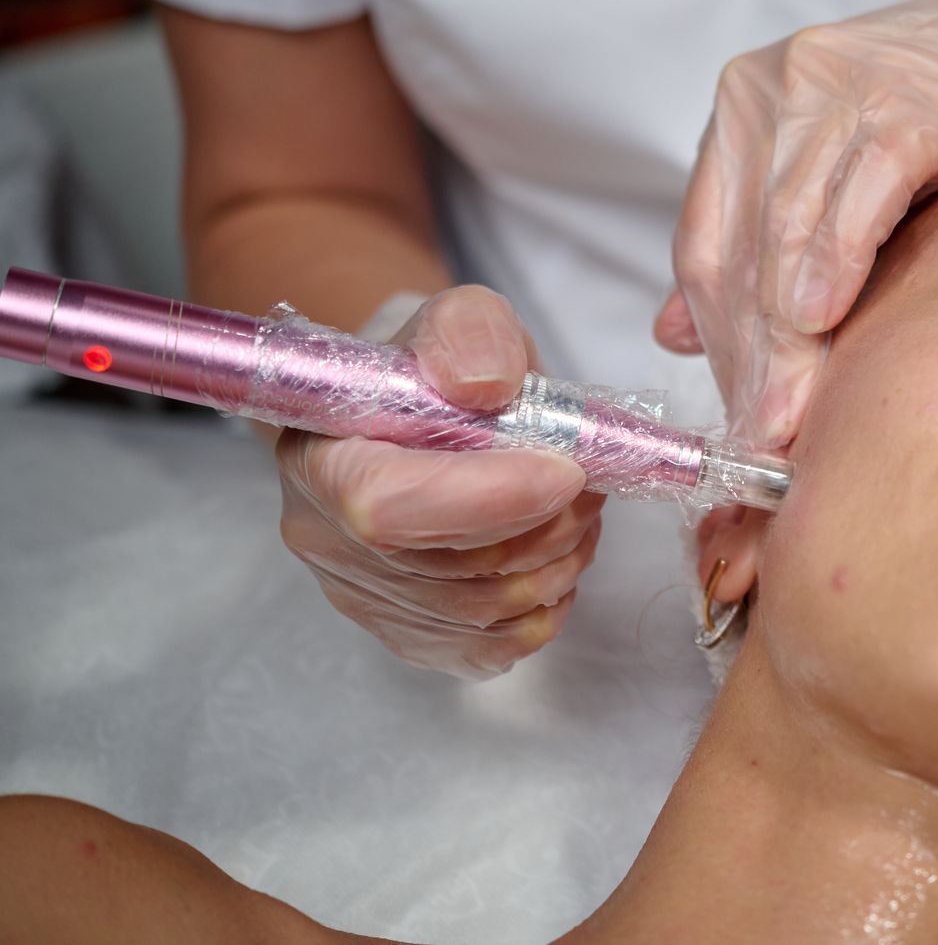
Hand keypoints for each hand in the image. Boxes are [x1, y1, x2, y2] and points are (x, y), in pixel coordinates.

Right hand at [277, 286, 604, 678]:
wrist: (418, 410)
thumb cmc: (438, 368)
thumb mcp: (459, 318)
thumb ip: (471, 334)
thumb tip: (486, 385)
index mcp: (318, 455)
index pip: (389, 509)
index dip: (493, 500)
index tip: (568, 469)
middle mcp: (325, 538)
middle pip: (450, 570)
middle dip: (547, 526)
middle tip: (590, 481)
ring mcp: (362, 595)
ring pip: (481, 611)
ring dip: (557, 563)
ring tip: (579, 511)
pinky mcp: (405, 631)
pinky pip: (489, 647)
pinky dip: (544, 608)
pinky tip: (555, 559)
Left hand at [658, 0, 937, 443]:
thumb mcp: (843, 173)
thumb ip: (764, 246)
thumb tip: (674, 333)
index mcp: (746, 109)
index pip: (706, 248)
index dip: (719, 346)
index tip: (738, 423)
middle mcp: (777, 88)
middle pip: (741, 250)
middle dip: (753, 359)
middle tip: (765, 440)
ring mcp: (839, 84)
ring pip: (787, 231)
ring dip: (789, 336)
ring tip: (797, 413)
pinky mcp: (911, 95)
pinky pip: (859, 189)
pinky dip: (836, 257)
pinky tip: (830, 317)